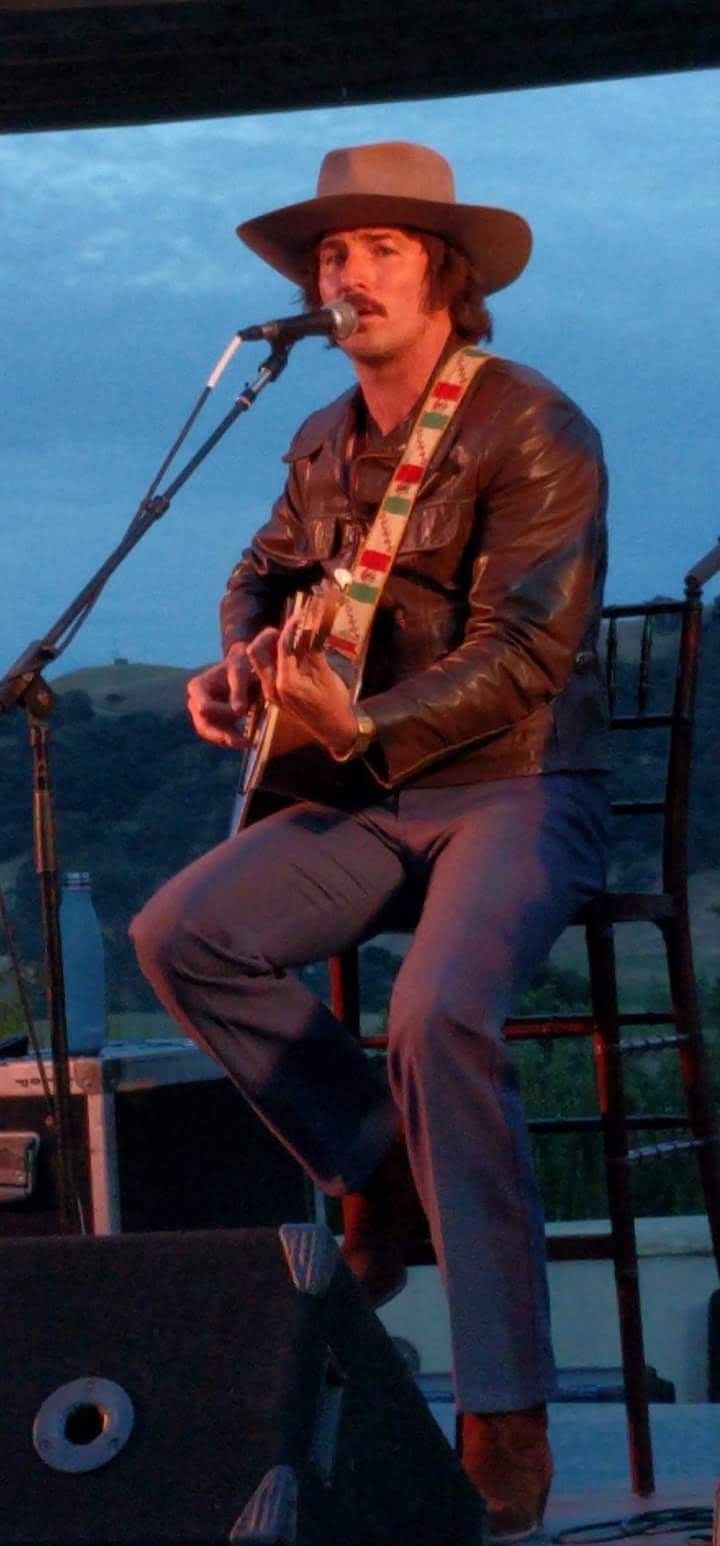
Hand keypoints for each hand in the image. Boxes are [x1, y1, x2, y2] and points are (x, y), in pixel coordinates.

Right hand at [186, 643, 253, 748]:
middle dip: (221, 734)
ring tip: (247, 743)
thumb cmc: (239, 665)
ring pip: (210, 733)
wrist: (241, 667)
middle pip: (203, 724)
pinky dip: (231, 739)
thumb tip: (239, 712)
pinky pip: (218, 735)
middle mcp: (194, 702)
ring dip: (227, 740)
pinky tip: (247, 742)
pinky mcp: (212, 722)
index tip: (242, 711)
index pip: (204, 707)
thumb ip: (238, 690)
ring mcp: (201, 714)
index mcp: (197, 687)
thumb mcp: (240, 672)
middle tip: (240, 742)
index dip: (221, 712)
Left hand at [247, 617, 357, 756]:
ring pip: (259, 662)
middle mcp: (272, 688)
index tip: (302, 614)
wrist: (335, 731)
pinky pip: (266, 672)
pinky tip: (292, 654)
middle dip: (269, 635)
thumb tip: (311, 624)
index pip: (282, 645)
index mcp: (286, 682)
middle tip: (289, 627)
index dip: (292, 626)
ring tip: (291, 638)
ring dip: (270, 646)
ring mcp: (271, 693)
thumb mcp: (326, 674)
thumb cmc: (335, 703)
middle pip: (256, 652)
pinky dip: (275, 659)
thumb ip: (314, 649)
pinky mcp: (274, 696)